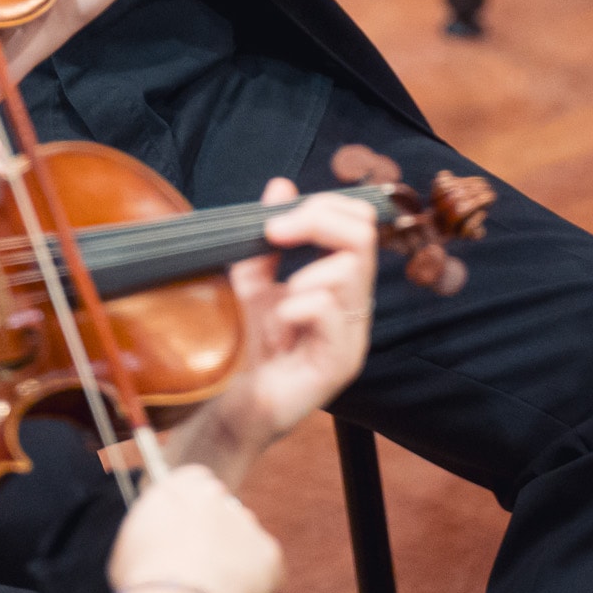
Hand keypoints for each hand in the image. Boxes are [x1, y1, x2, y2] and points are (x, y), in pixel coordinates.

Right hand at [107, 466, 282, 592]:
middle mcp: (217, 497)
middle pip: (224, 516)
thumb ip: (156, 531)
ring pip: (244, 549)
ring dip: (235, 573)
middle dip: (218, 544)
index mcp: (180, 488)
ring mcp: (246, 523)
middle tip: (202, 579)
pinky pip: (266, 579)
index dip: (195, 515)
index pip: (194, 485)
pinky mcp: (269, 552)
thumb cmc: (143, 581)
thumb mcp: (133, 543)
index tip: (189, 539)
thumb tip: (163, 544)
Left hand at [170, 179, 378, 485]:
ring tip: (278, 302)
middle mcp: (354, 306)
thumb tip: (281, 184)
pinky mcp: (340, 362)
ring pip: (350, 270)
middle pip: (363, 235)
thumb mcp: (252, 283)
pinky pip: (330, 311)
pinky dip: (298, 306)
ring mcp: (351, 335)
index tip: (275, 220)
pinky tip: (279, 325)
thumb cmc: (245, 350)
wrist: (229, 408)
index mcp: (340, 283)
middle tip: (275, 235)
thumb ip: (269, 239)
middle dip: (316, 222)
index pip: (358, 222)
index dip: (322, 207)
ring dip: (303, 274)